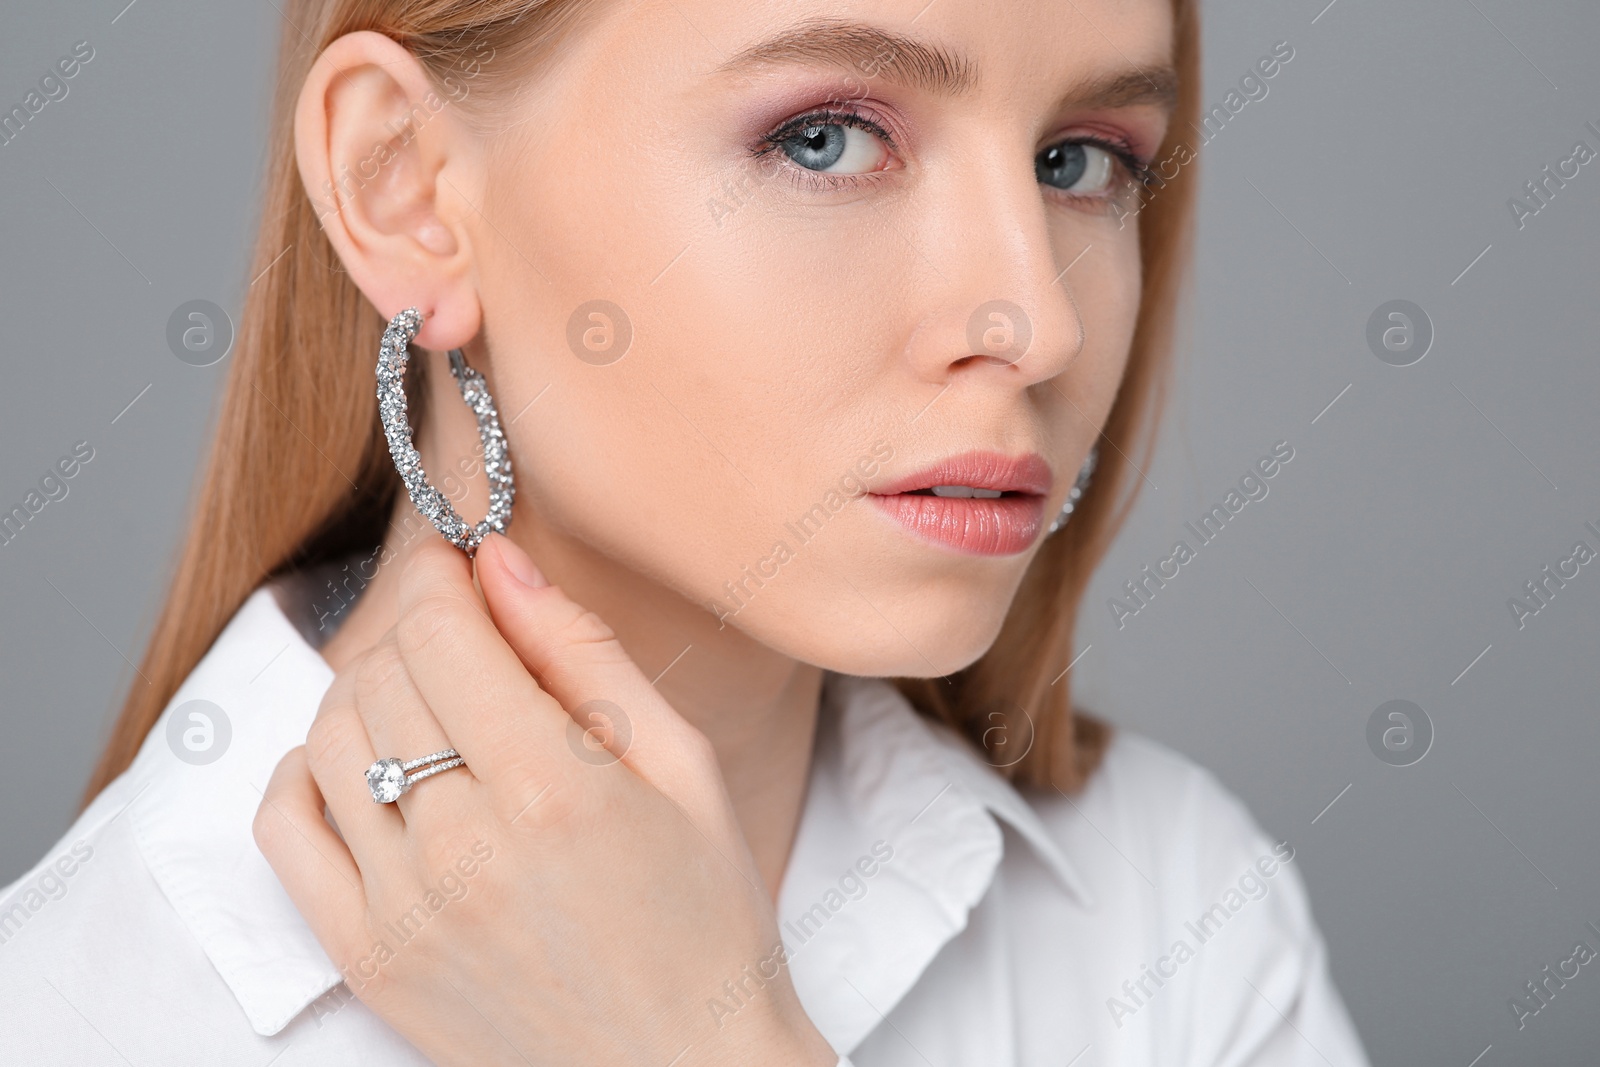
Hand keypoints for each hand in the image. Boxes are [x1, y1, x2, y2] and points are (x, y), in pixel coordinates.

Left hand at [254, 533, 835, 1066]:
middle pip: (381, 675)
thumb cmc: (706, 917)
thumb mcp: (685, 769)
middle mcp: (464, 847)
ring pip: (328, 739)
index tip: (457, 562)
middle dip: (417, 632)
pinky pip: (287, 831)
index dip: (441, 576)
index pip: (440, 632)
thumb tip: (502, 564)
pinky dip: (306, 776)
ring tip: (430, 707)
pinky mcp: (368, 957)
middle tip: (466, 641)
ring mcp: (404, 909)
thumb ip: (587, 657)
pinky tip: (365, 772)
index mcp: (554, 790)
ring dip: (369, 696)